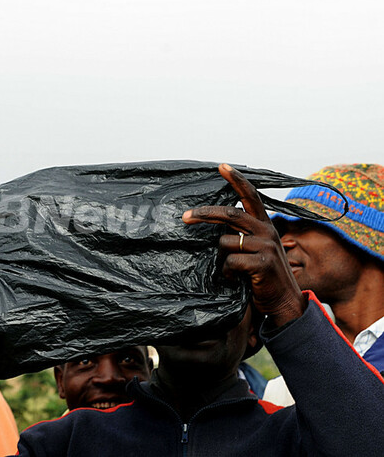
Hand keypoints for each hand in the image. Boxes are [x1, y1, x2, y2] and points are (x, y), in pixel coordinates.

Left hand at [183, 163, 304, 326]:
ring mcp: (266, 246)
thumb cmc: (262, 276)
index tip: (221, 166)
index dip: (236, 180)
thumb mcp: (254, 249)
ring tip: (233, 271)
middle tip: (185, 216)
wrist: (284, 302)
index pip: (250, 196)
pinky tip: (237, 280)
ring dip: (221, 258)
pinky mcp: (263, 263)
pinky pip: (230, 262)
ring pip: (225, 242)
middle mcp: (266, 230)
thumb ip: (241, 234)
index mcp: (264, 225)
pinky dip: (228, 272)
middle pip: (230, 214)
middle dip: (204, 214)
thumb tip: (215, 224)